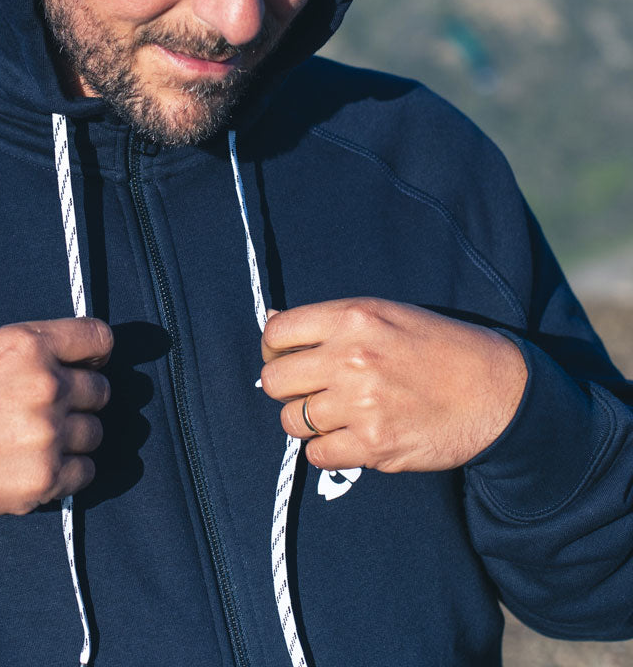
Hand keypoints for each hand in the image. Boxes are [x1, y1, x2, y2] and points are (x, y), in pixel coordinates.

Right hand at [0, 318, 112, 517]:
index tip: (88, 362)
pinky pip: (85, 471)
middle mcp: (45, 386)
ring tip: (36, 438)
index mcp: (28, 345)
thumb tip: (76, 361)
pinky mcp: (44, 479)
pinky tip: (37, 463)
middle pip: (100, 389)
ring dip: (74, 436)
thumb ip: (33, 351)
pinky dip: (68, 471)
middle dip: (80, 397)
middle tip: (48, 407)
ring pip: (95, 432)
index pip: (98, 338)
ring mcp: (47, 434)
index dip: (95, 352)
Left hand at [259, 298, 526, 472]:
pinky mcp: (375, 445)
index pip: (276, 334)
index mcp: (352, 317)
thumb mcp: (384, 313)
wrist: (497, 392)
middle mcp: (350, 358)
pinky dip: (327, 450)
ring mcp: (361, 404)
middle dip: (286, 388)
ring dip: (307, 421)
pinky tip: (349, 438)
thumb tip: (270, 322)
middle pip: (274, 380)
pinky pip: (317, 454)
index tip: (286, 359)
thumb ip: (327, 321)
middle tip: (310, 391)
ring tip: (336, 414)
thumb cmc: (438, 347)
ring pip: (291, 420)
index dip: (273, 350)